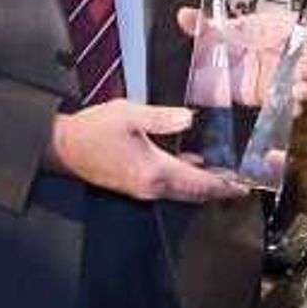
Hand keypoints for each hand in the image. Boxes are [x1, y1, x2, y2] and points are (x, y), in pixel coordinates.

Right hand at [49, 99, 253, 201]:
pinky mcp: (136, 187)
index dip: (224, 186)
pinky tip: (194, 164)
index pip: (200, 183)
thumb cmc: (93, 130)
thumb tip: (189, 118)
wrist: (63, 148)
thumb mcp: (128, 114)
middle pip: (195, 193)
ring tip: (224, 175)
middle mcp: (153, 187)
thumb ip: (162, 117)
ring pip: (183, 192)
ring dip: (203, 186)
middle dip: (219, 189)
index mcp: (155, 171)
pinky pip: (169, 187)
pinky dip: (186, 180)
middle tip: (242, 183)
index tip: (244, 187)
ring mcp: (144, 189)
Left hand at [176, 5, 306, 119]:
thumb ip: (201, 24)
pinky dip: (294, 103)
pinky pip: (296, 103)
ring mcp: (285, 77)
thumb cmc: (221, 49)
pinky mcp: (279, 98)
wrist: (213, 77)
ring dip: (305, 83)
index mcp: (277, 31)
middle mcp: (285, 54)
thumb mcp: (211, 34)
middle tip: (299, 62)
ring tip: (294, 84)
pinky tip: (285, 100)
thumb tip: (185, 16)